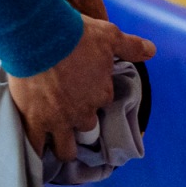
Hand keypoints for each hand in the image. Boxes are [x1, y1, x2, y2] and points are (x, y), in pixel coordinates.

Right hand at [8, 17, 154, 161]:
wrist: (38, 35)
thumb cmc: (76, 34)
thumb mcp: (110, 36)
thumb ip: (131, 46)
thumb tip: (151, 50)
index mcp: (102, 93)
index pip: (103, 103)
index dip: (94, 96)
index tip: (85, 90)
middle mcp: (83, 112)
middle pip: (87, 129)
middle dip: (81, 124)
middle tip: (70, 115)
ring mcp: (58, 120)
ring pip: (66, 149)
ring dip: (63, 146)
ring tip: (55, 143)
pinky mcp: (34, 121)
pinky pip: (36, 147)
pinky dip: (36, 151)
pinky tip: (34, 152)